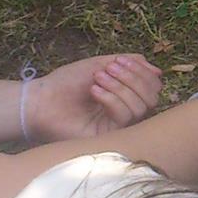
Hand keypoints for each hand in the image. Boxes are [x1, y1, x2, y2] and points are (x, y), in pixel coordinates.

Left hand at [24, 54, 163, 142]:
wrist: (40, 100)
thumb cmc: (66, 83)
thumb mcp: (99, 64)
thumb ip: (128, 64)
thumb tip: (157, 71)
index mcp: (126, 95)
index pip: (152, 86)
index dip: (142, 72)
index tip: (120, 61)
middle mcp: (126, 111)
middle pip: (152, 98)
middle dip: (134, 79)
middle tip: (109, 69)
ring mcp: (118, 126)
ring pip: (141, 107)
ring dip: (120, 87)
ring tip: (97, 79)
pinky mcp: (109, 136)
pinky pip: (125, 118)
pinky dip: (112, 99)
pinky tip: (94, 92)